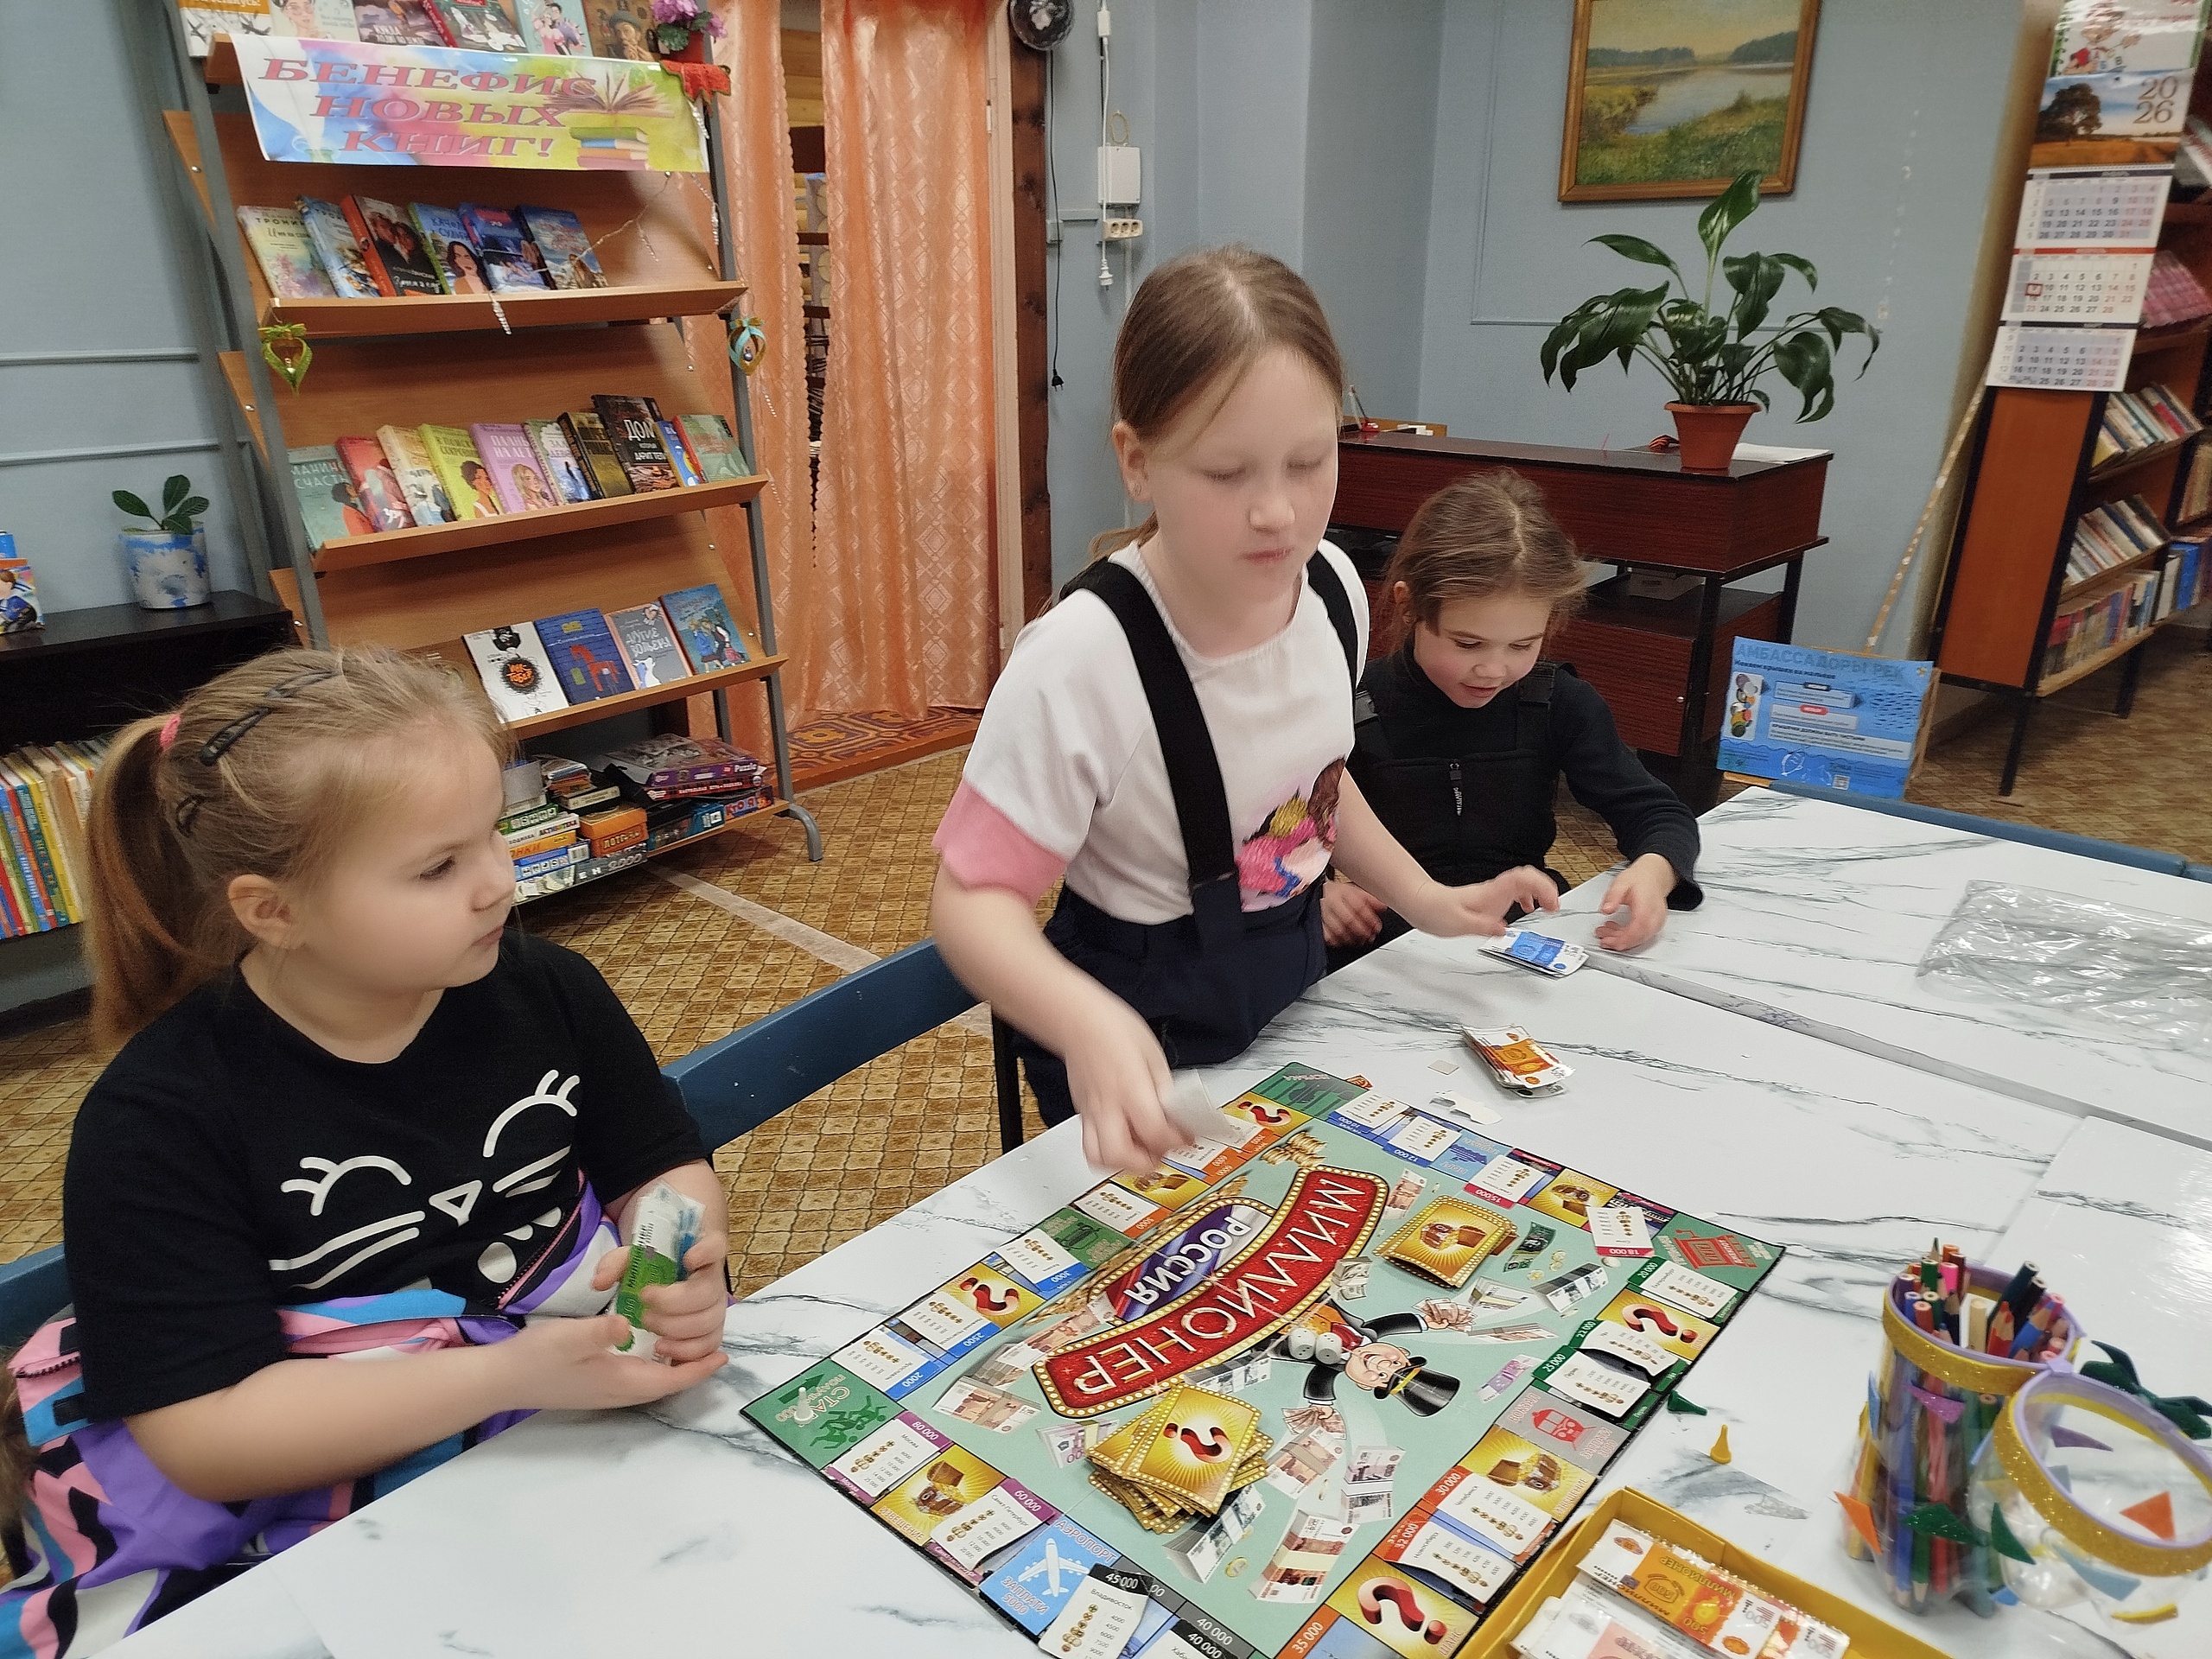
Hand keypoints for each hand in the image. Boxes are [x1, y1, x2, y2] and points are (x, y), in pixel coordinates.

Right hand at [493, 1313, 725, 1410]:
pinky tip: (651, 1348)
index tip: (723, 1356)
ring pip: (651, 1382)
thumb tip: (627, 1325)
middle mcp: (617, 1392)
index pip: (670, 1380)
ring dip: (673, 1367)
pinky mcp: (593, 1386)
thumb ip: (599, 1331)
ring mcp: (604, 1392)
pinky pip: (635, 1379)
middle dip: (692, 1368)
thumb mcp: (568, 1336)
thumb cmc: (535, 1357)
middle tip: (714, 1344)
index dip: (699, 1369)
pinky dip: (653, 1366)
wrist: (499, 1379)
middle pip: (665, 1384)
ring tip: (691, 1344)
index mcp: (619, 1382)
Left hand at [590, 1238, 730, 1365]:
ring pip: (708, 1323)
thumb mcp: (631, 1259)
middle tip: (645, 1307)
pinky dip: (685, 1350)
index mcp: (700, 1253)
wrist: (663, 1285)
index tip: (687, 1259)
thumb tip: (600, 1282)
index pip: (715, 1246)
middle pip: (708, 1294)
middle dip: (673, 1305)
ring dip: (675, 1329)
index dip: (706, 1252)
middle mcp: (714, 1280)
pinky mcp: (712, 1332)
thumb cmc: (651, 1268)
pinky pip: (707, 1346)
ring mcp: (716, 1308)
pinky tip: (661, 1347)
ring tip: (650, 1329)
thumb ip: (614, 1265)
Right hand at [1063, 995, 1180, 1174]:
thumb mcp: (1153, 1054)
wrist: (1078, 1019)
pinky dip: (1109, 1151)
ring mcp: (1091, 1112)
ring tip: (1141, 1151)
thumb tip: (1177, 1112)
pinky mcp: (1083, 1112)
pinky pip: (1091, 1144)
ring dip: (1124, 1162)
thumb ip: (1165, 1088)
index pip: (1154, 1132)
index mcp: (1130, 1089)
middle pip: (1121, 1155)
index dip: (1176, 1141)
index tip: (1186, 1136)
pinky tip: (1124, 1137)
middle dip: (1147, 1162)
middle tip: (1163, 1150)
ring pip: (1099, 1157)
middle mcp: (1107, 1106)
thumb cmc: (1113, 1028)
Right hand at [1321, 879, 1388, 946]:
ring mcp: (1322, 913)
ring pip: (1339, 930)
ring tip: (1361, 940)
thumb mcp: (1354, 890)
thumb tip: (1383, 906)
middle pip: (1349, 919)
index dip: (1370, 919)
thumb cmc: (1338, 893)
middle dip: (1363, 931)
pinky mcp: (1317, 924)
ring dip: (1353, 938)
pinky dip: (1339, 941)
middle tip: (1370, 936)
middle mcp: (1331, 901)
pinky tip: (1346, 941)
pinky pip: (1328, 936)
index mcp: (1342, 891)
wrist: (1317, 894)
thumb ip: (1369, 898)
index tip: (1377, 926)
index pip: (1358, 905)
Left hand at [1400, 866, 1558, 938]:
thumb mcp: (1459, 924)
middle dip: (1547, 889)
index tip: (1551, 904)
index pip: (1524, 879)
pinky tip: (1525, 909)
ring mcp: (1493, 893)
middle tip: (1554, 907)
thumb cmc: (1436, 911)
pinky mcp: (1489, 899)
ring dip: (1539, 892)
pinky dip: (1526, 898)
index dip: (1542, 887)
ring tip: (1547, 908)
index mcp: (1491, 893)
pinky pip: (1514, 892)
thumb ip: (1483, 926)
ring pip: (1523, 883)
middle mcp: (1494, 890)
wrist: (1422, 903)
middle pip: (1529, 877)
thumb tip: (1503, 930)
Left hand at [1596, 854, 1676, 951]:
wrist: (1652, 875)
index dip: (1622, 939)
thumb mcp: (1621, 882)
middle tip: (1603, 939)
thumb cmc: (1639, 879)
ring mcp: (1657, 921)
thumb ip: (1613, 896)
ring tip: (1606, 933)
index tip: (1607, 941)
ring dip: (1622, 939)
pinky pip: (1642, 935)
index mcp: (1647, 905)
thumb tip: (1606, 909)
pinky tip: (1617, 931)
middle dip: (1619, 942)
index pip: (1637, 928)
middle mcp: (1655, 915)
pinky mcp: (1655, 924)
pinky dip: (1628, 936)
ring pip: (1641, 938)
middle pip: (1639, 937)